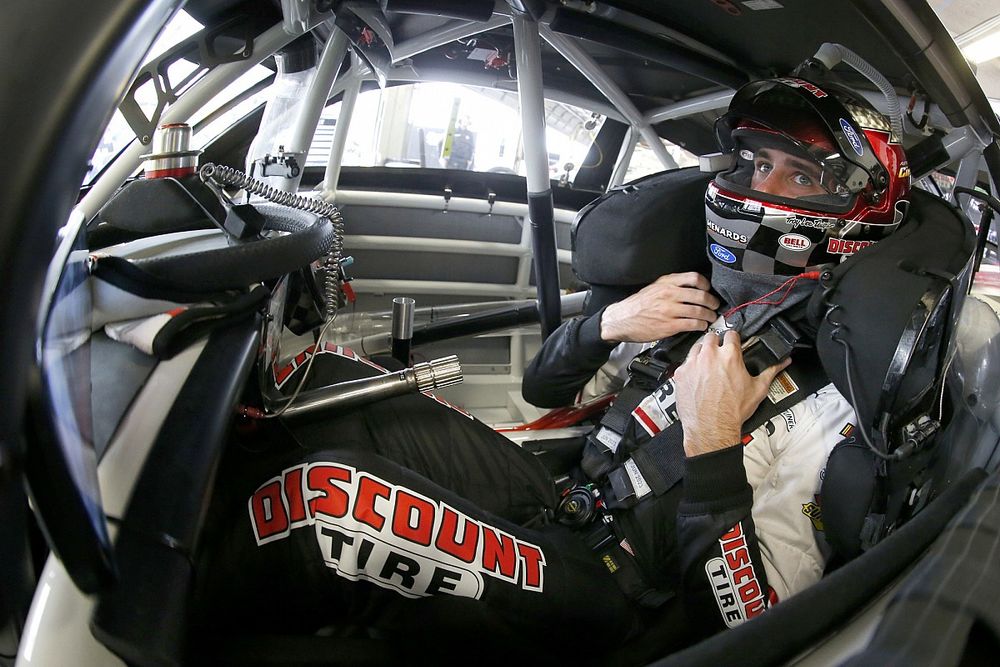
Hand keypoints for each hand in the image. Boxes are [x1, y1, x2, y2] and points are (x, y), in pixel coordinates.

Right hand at [600, 273, 719, 342]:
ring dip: (709, 315)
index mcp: (666, 283)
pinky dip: (701, 325)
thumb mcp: (653, 288)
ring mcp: (670, 310)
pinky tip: (701, 326)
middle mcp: (669, 294)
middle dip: (712, 302)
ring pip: (699, 311)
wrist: (621, 320)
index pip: (694, 278)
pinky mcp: (669, 325)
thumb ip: (671, 285)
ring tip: (710, 318)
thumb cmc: (637, 306)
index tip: (709, 290)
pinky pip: (692, 324)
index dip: (706, 285)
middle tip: (715, 306)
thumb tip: (691, 288)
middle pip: (701, 295)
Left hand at [673, 330, 790, 456]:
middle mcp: (709, 356)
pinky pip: (685, 363)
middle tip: (720, 354)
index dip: (734, 339)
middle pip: (712, 336)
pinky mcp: (681, 373)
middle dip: (717, 343)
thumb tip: (782, 363)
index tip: (733, 343)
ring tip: (708, 364)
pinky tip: (697, 376)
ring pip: (696, 347)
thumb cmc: (732, 411)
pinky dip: (691, 367)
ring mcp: (693, 364)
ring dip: (702, 352)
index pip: (732, 334)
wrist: (712, 427)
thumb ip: (771, 371)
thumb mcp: (758, 389)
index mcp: (729, 355)